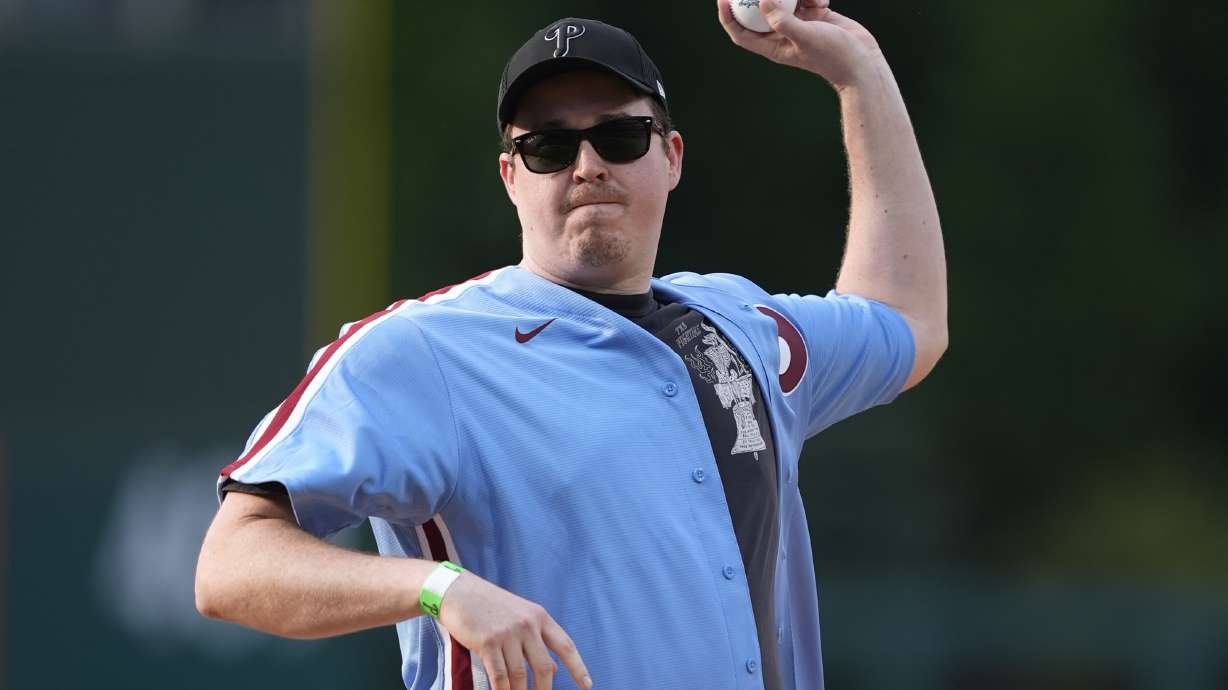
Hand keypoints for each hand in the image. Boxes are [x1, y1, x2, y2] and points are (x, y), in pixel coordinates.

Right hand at [436, 572, 591, 689]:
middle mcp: (527, 624)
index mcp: (539, 616)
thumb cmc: (490, 605)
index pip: (565, 645)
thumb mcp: (520, 616)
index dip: (578, 667)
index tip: (587, 685)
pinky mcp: (487, 642)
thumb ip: (537, 640)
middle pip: (543, 667)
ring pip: (520, 675)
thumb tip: (554, 669)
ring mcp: (508, 633)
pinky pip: (499, 676)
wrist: (458, 592)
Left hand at [716, 0, 883, 88]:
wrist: (861, 61)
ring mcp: (797, 24)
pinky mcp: (813, 15)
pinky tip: (824, 2)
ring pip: (784, 0)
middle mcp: (781, 34)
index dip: (727, 16)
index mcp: (772, 46)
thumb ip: (784, 22)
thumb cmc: (833, 56)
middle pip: (759, 12)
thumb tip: (763, 3)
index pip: (741, 32)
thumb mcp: (806, 38)